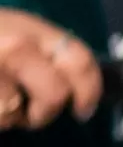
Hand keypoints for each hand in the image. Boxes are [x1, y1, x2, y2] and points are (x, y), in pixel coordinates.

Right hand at [0, 6, 102, 134]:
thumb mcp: (12, 29)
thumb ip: (42, 51)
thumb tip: (74, 86)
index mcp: (31, 31)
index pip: (78, 61)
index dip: (89, 90)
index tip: (85, 109)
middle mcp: (14, 50)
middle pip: (54, 97)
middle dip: (43, 113)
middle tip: (29, 113)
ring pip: (11, 117)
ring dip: (3, 118)